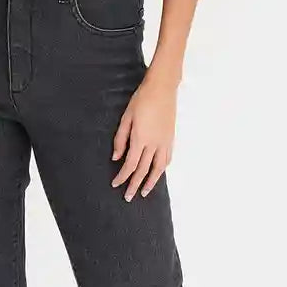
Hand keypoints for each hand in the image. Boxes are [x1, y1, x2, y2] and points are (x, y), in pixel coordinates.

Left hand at [110, 70, 176, 200]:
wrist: (162, 89)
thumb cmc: (142, 100)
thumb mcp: (126, 118)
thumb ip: (120, 139)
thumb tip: (116, 157)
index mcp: (141, 139)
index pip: (130, 165)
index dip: (122, 177)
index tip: (115, 184)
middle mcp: (154, 144)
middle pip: (143, 170)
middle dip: (134, 185)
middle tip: (129, 197)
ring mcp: (164, 142)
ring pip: (158, 168)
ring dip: (151, 182)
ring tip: (145, 192)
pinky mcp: (171, 138)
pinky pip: (167, 159)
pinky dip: (162, 169)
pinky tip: (157, 173)